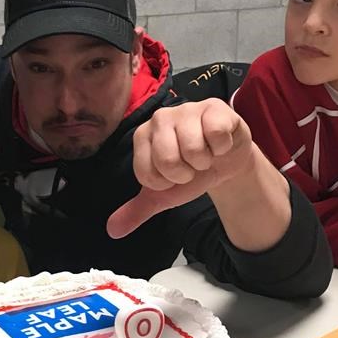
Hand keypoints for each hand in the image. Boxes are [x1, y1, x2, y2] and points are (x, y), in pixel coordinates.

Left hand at [107, 99, 256, 238]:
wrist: (225, 162)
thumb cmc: (191, 173)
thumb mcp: (164, 195)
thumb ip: (137, 210)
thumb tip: (112, 231)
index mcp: (142, 137)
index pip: (147, 174)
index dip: (167, 183)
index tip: (174, 176)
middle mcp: (160, 119)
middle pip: (169, 160)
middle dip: (186, 173)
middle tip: (192, 166)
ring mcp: (186, 110)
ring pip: (193, 148)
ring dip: (205, 160)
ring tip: (206, 154)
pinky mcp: (214, 107)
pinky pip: (215, 133)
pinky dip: (221, 146)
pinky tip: (219, 143)